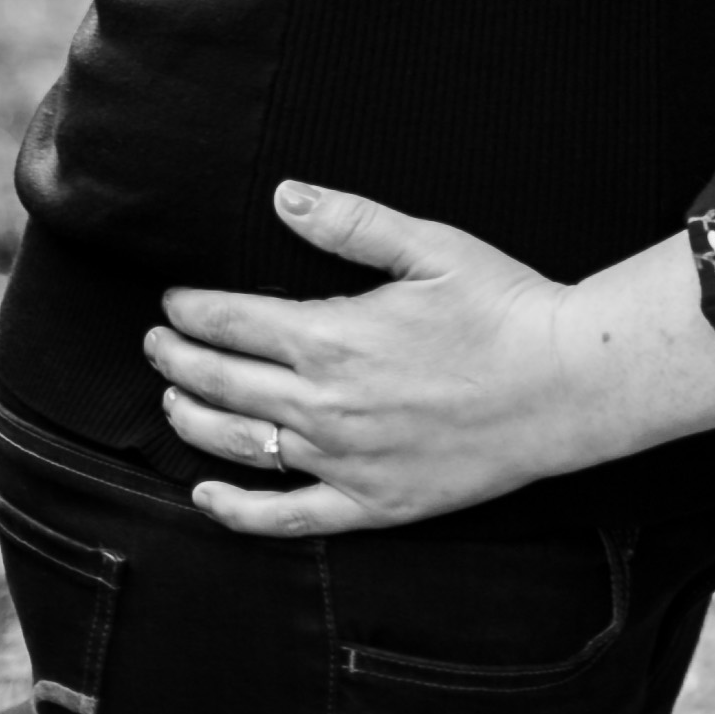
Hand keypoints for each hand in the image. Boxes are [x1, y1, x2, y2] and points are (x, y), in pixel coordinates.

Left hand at [146, 188, 714, 537]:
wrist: (561, 383)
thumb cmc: (501, 304)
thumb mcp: (429, 244)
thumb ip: (349, 224)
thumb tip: (283, 196)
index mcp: (332, 335)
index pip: (236, 323)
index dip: (195, 311)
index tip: (172, 301)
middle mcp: (324, 405)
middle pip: (225, 383)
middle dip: (178, 361)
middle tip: (154, 344)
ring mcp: (343, 461)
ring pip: (241, 445)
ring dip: (193, 421)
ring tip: (170, 402)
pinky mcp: (370, 504)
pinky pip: (286, 517)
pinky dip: (236, 511)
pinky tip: (207, 494)